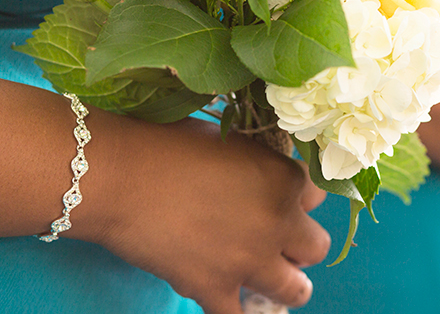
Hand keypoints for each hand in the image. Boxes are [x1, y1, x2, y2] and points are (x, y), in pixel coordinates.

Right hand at [84, 116, 330, 313]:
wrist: (122, 176)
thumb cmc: (170, 145)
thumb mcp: (231, 143)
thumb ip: (261, 167)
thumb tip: (267, 182)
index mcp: (285, 179)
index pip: (317, 196)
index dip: (298, 200)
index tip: (279, 200)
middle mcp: (278, 221)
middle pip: (316, 247)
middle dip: (299, 244)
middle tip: (276, 240)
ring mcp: (250, 260)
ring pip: (296, 290)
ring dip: (286, 283)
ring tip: (267, 277)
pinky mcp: (215, 289)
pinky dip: (238, 311)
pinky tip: (231, 300)